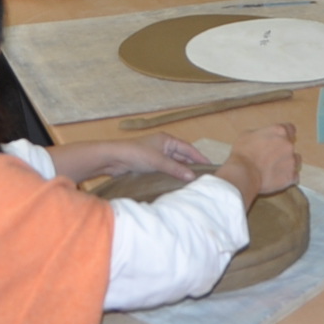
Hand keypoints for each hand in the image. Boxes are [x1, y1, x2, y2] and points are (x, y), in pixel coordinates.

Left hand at [90, 132, 209, 181]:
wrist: (114, 158)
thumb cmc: (136, 154)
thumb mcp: (158, 161)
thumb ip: (176, 169)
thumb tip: (192, 177)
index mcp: (167, 140)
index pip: (188, 148)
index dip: (199, 157)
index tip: (210, 167)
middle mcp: (163, 146)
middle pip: (182, 156)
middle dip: (192, 166)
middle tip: (203, 177)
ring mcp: (156, 155)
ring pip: (174, 164)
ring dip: (181, 171)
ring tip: (193, 182)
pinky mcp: (149, 165)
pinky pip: (166, 169)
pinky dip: (172, 175)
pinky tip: (176, 183)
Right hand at [218, 123, 300, 202]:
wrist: (243, 174)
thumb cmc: (242, 153)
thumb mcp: (247, 135)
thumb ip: (261, 133)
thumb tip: (264, 137)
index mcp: (279, 131)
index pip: (290, 129)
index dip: (284, 135)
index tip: (278, 140)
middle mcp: (289, 144)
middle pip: (291, 145)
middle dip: (283, 150)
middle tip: (271, 156)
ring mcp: (292, 161)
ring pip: (296, 160)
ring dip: (288, 163)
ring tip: (275, 168)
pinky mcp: (291, 176)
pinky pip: (294, 176)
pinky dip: (288, 177)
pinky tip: (277, 178)